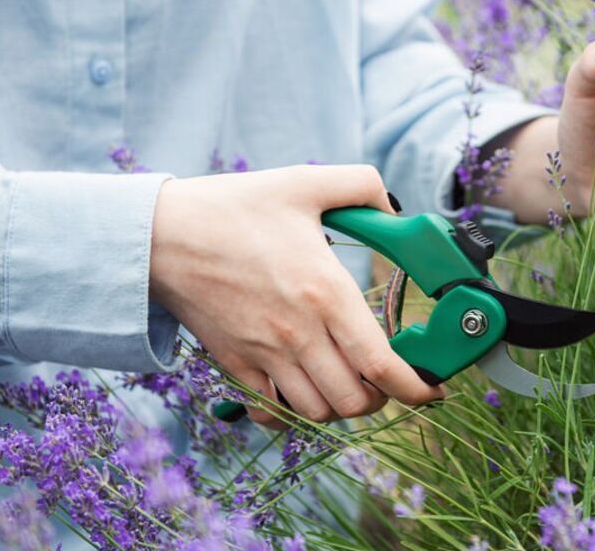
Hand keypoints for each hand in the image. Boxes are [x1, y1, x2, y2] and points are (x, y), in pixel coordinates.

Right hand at [149, 165, 442, 428]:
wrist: (162, 233)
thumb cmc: (233, 207)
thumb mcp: (304, 182)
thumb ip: (360, 185)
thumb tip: (393, 208)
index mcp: (325, 292)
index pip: (382, 364)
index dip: (415, 388)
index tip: (431, 390)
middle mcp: (299, 333)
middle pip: (354, 400)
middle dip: (382, 398)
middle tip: (387, 378)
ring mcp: (265, 354)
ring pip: (318, 411)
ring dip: (342, 405)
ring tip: (349, 382)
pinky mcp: (235, 364)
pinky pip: (272, 411)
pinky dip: (294, 411)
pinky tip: (302, 388)